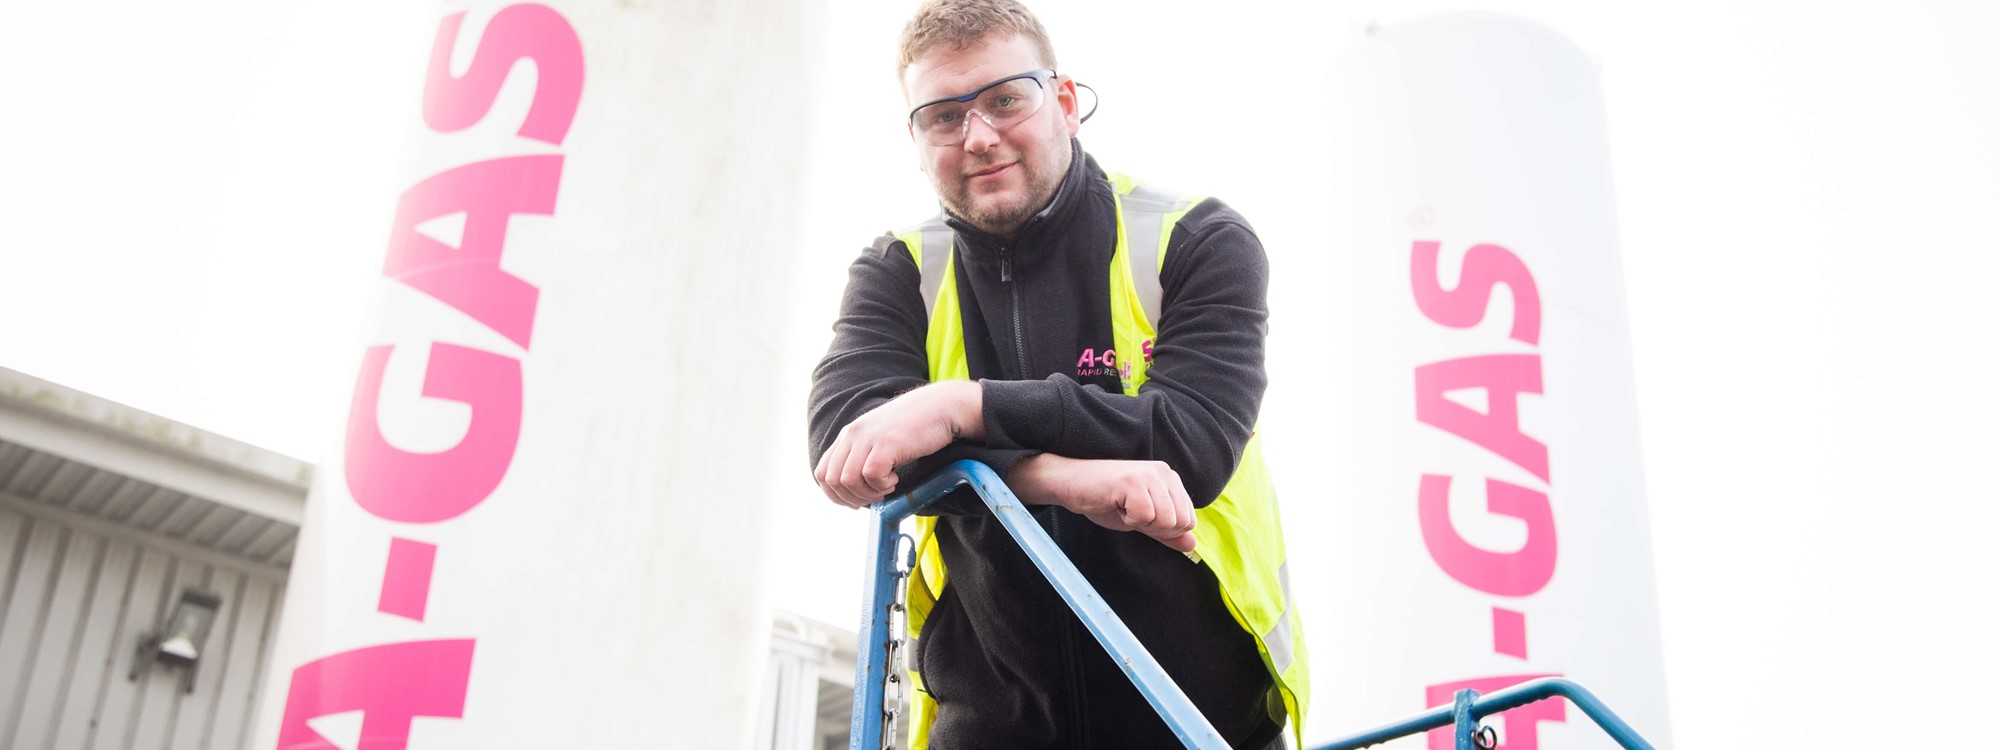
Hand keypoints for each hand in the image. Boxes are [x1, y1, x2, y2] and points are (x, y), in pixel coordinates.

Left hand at [816, 381, 981, 508]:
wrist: (942, 407)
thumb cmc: (915, 427)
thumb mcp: (880, 438)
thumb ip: (863, 456)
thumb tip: (855, 489)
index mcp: (849, 435)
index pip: (822, 473)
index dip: (836, 494)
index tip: (858, 500)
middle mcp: (853, 434)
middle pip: (832, 480)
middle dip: (853, 498)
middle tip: (876, 496)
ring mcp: (868, 437)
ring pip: (848, 481)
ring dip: (869, 493)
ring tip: (888, 485)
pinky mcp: (886, 443)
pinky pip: (871, 475)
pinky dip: (882, 485)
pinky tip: (896, 478)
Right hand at [1013, 455, 1197, 551]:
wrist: (1071, 484)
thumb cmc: (1105, 500)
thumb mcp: (1141, 519)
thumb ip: (1167, 531)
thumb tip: (1193, 545)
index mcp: (1171, 480)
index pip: (1189, 520)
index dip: (1164, 530)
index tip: (1141, 516)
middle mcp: (1165, 473)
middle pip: (1180, 523)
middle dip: (1154, 528)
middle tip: (1130, 512)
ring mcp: (1150, 475)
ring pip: (1165, 521)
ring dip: (1140, 523)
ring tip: (1123, 507)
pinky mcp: (1133, 481)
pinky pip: (1145, 516)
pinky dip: (1127, 519)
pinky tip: (1115, 504)